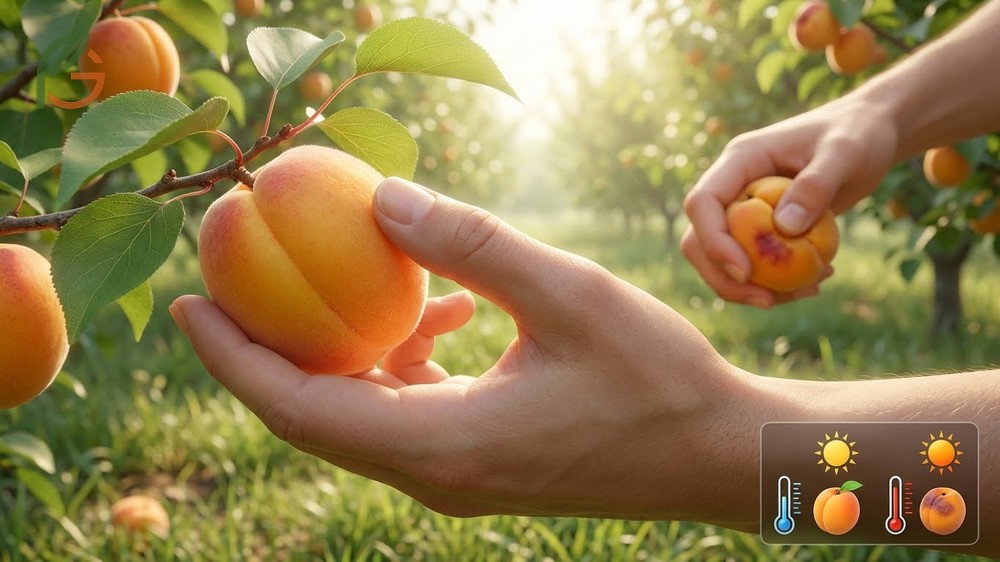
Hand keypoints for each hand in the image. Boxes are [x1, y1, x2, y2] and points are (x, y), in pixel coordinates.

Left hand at [170, 178, 772, 527]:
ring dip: (346, 345)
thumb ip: (473, 246)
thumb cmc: (656, 381)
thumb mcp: (568, 294)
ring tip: (357, 273)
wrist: (714, 456)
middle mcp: (436, 474)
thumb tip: (383, 200)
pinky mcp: (482, 461)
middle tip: (238, 277)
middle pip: (316, 414)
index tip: (186, 304)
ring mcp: (458, 473)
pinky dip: (407, 356)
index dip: (233, 358)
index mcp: (441, 446)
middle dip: (267, 349)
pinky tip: (452, 306)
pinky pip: (414, 409)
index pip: (299, 410)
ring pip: (365, 411)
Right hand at [681, 97, 898, 307]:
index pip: (702, 203)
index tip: (746, 272)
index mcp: (739, 160)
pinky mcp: (760, 228)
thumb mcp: (845, 153)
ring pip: (721, 260)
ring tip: (809, 290)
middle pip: (699, 240)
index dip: (714, 241)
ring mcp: (743, 209)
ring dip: (752, 288)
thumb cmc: (858, 133)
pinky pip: (752, 264)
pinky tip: (816, 281)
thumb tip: (785, 228)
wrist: (869, 134)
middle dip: (724, 278)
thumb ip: (816, 185)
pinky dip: (776, 283)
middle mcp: (732, 186)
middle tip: (768, 301)